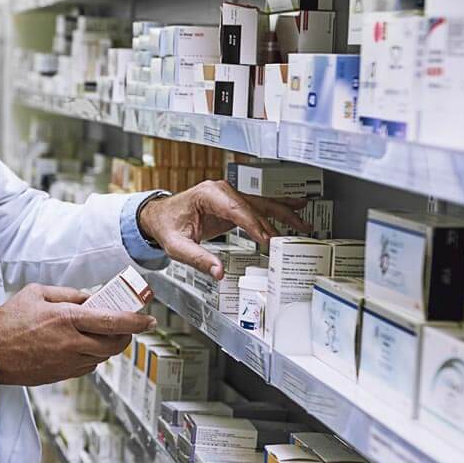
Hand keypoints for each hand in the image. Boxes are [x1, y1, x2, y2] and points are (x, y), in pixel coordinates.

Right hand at [0, 284, 153, 385]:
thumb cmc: (7, 322)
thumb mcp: (36, 293)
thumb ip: (67, 294)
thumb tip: (89, 298)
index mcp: (67, 319)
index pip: (113, 322)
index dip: (136, 321)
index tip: (148, 319)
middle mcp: (72, 343)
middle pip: (115, 343)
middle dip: (127, 335)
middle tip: (128, 325)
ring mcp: (68, 363)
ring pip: (104, 356)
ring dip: (109, 345)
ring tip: (101, 333)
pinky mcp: (62, 375)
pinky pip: (88, 367)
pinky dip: (93, 356)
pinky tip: (82, 346)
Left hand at [137, 180, 309, 279]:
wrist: (159, 216)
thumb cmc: (166, 226)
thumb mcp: (177, 246)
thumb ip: (197, 258)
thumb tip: (218, 272)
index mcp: (208, 195)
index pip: (237, 211)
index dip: (254, 226)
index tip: (267, 239)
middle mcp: (221, 191)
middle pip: (254, 206)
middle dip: (277, 220)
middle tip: (296, 233)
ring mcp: (229, 195)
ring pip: (261, 204)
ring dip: (284, 213)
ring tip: (304, 223)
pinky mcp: (233, 203)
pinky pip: (258, 206)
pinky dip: (277, 208)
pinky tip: (297, 206)